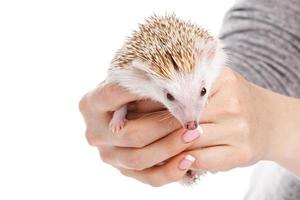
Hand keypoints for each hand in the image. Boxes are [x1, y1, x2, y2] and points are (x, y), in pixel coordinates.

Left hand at [79, 67, 299, 185]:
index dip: (147, 101)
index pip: (174, 91)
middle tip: (123, 128)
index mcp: (220, 80)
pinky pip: (202, 160)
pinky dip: (182, 162)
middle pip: (178, 119)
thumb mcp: (213, 84)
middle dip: (148, 126)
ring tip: (138, 146)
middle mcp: (231, 102)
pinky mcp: (242, 153)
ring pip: (186, 142)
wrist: (269, 120)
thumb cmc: (232, 100)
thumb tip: (138, 94)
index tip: (124, 107)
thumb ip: (183, 87)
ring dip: (161, 147)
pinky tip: (170, 160)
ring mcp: (238, 129)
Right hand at [79, 82, 198, 185]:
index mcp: (91, 104)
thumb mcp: (132, 79)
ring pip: (139, 159)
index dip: (141, 90)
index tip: (169, 84)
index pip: (114, 95)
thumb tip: (169, 84)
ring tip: (194, 133)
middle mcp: (95, 132)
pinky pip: (150, 178)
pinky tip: (190, 159)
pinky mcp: (125, 171)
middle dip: (164, 125)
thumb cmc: (134, 88)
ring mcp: (109, 155)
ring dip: (171, 147)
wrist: (131, 108)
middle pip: (131, 134)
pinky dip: (171, 171)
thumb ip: (142, 81)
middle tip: (189, 116)